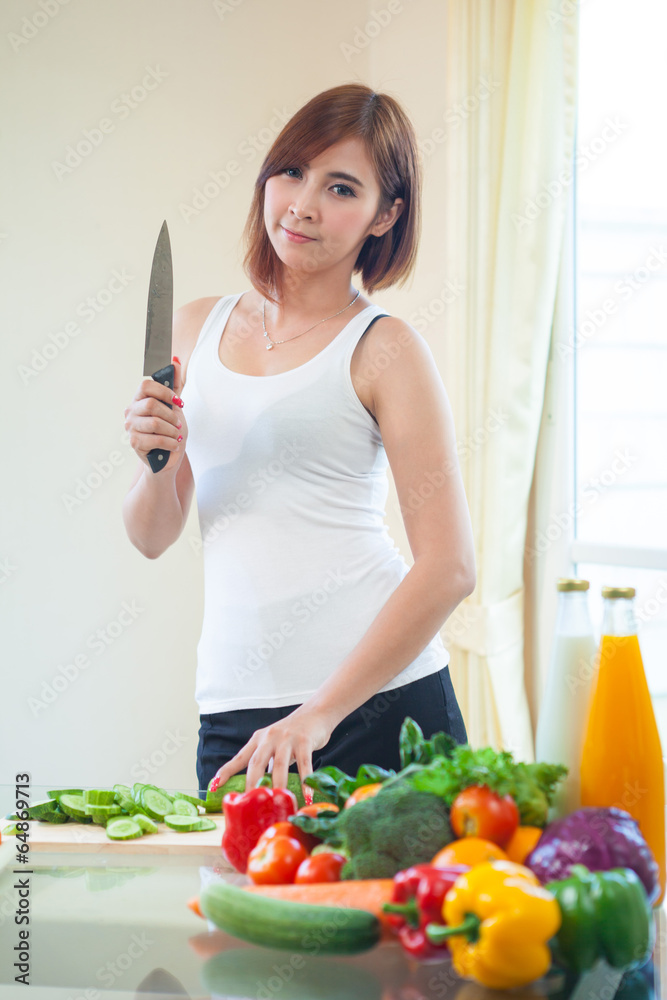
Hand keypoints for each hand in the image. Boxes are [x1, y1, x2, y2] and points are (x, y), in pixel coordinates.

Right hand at [124, 356, 186, 472]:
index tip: (178, 402)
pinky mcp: (134, 443)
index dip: (164, 391)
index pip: (145, 385)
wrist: (168, 458)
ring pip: (154, 423)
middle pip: (150, 404)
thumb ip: (174, 385)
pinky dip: (170, 443)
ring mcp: (130, 427)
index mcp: (139, 399)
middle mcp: (131, 411)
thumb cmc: (170, 431)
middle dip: (170, 415)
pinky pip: (155, 439)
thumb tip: (175, 360)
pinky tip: (174, 445)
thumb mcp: (175, 407)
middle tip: (177, 424)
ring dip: (171, 431)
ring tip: (176, 436)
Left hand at [209, 707, 333, 793]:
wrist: (315, 713)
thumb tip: (257, 786)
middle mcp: (270, 738)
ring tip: (278, 802)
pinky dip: (306, 781)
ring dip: (278, 786)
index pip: (240, 757)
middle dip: (252, 784)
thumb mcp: (274, 742)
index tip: (214, 785)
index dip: (227, 771)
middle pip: (256, 762)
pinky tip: (308, 796)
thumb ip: (265, 760)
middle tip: (250, 803)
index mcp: (259, 739)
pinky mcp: (305, 741)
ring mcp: (287, 738)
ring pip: (279, 765)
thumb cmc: (292, 733)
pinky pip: (304, 764)